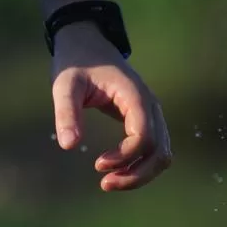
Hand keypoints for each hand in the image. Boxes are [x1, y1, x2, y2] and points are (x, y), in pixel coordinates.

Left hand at [50, 22, 171, 191]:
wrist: (85, 42)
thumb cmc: (74, 61)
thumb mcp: (64, 85)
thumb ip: (66, 112)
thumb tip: (67, 145)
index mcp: (134, 95)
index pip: (143, 137)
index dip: (124, 157)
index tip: (97, 164)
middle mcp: (149, 105)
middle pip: (160, 151)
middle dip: (137, 174)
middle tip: (105, 184)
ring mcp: (150, 112)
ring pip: (162, 153)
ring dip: (141, 173)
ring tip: (108, 182)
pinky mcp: (144, 118)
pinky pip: (153, 148)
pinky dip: (140, 164)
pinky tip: (115, 169)